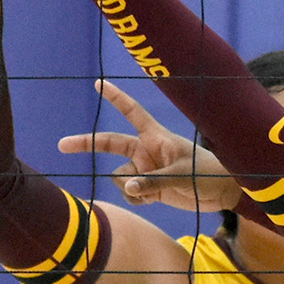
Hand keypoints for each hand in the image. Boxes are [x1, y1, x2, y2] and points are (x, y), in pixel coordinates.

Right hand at [59, 79, 240, 212]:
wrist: (222, 193)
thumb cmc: (208, 174)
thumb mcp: (183, 175)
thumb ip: (154, 181)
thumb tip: (128, 187)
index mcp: (156, 137)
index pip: (132, 113)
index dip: (116, 98)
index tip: (99, 83)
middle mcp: (146, 151)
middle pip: (110, 144)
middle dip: (86, 143)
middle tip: (62, 144)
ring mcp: (145, 169)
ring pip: (120, 177)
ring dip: (132, 187)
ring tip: (156, 190)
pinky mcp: (147, 187)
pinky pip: (129, 194)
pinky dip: (138, 199)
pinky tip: (156, 200)